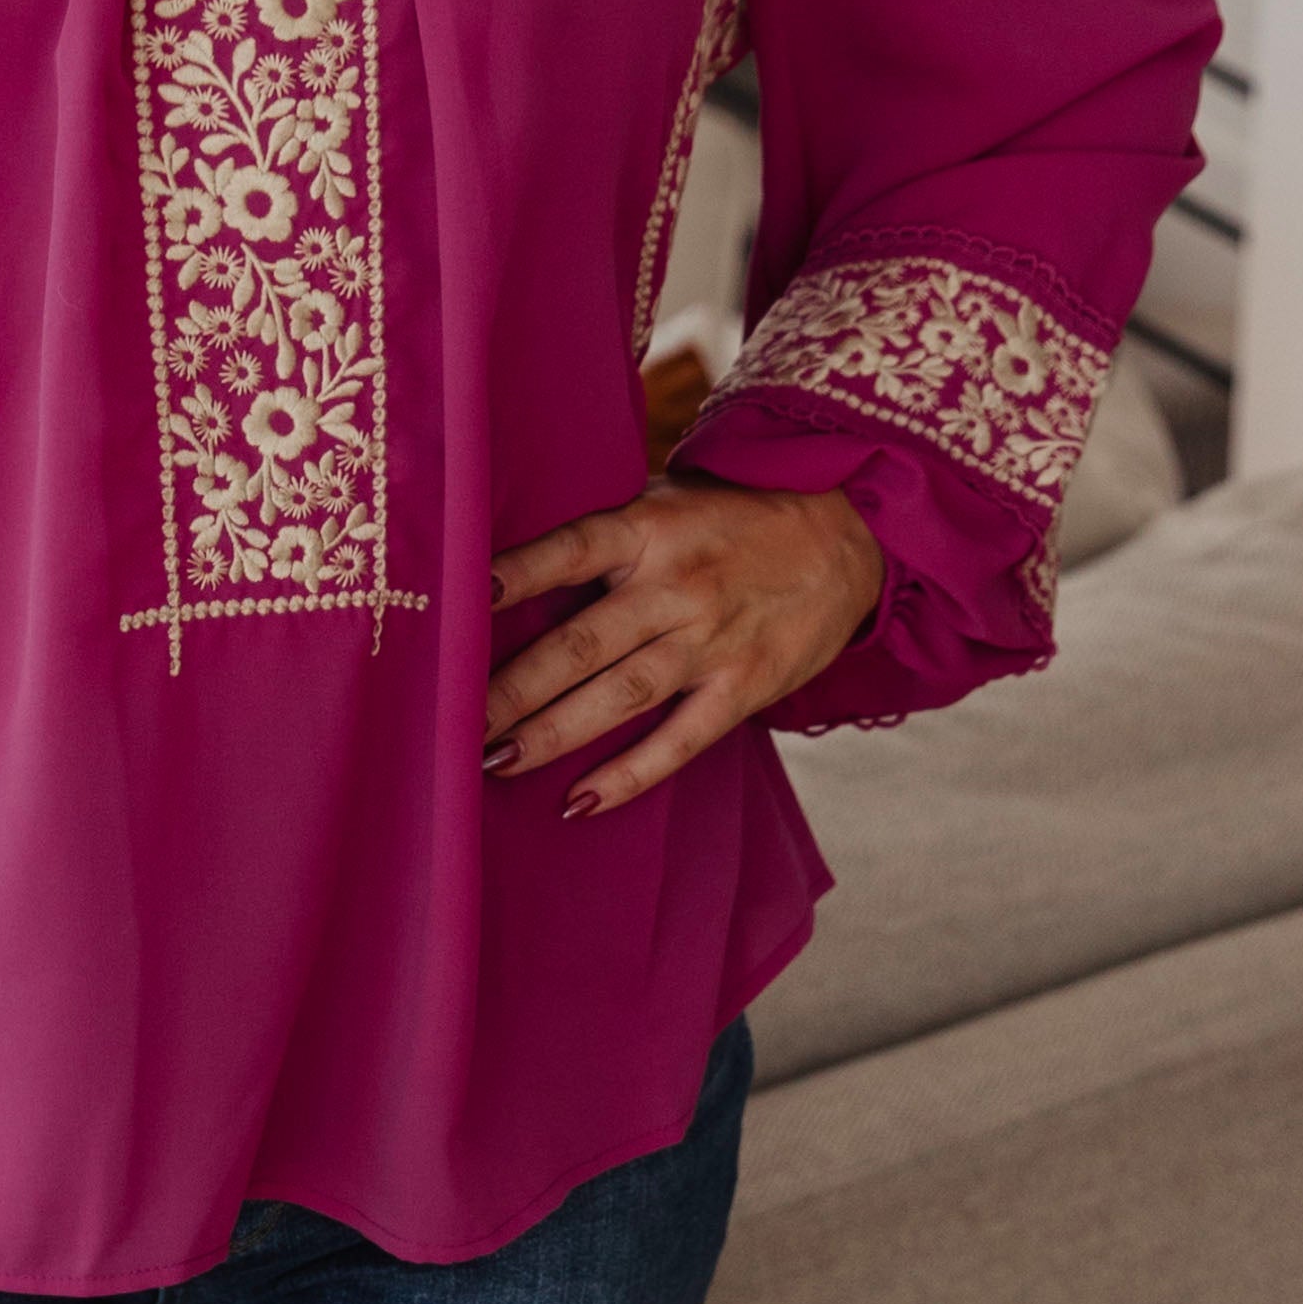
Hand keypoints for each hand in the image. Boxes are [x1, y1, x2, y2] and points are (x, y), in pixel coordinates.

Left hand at [484, 478, 883, 814]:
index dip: (514, 574)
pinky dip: (628, 776)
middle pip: (581, 642)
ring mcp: (711, 641)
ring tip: (494, 762)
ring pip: (618, 696)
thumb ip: (606, 537)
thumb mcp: (670, 501)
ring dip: (552, 733)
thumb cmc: (734, 518)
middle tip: (451, 720)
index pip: (569, 550)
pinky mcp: (745, 687)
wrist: (850, 536)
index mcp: (649, 529)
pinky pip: (680, 740)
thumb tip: (509, 576)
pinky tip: (578, 802)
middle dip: (512, 687)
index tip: (459, 600)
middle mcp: (676, 586)